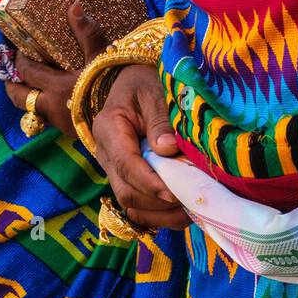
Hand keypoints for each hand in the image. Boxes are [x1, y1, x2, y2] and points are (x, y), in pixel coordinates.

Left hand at [5, 3, 107, 135]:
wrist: (133, 118)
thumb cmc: (117, 84)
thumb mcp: (103, 56)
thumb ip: (86, 32)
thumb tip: (74, 6)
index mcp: (58, 87)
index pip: (27, 72)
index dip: (19, 60)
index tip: (18, 50)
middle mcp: (54, 108)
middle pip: (19, 98)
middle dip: (12, 85)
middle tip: (9, 74)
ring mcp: (61, 124)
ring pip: (32, 112)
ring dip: (27, 98)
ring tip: (29, 86)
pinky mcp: (70, 133)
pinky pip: (48, 120)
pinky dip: (44, 108)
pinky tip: (53, 100)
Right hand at [93, 64, 188, 230]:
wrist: (133, 84)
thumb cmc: (145, 82)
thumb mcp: (154, 90)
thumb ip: (160, 118)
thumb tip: (168, 149)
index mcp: (109, 129)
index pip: (125, 165)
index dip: (149, 183)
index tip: (174, 193)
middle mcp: (106, 154)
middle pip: (126, 191)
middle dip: (158, 203)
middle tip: (192, 203)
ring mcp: (114, 170)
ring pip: (131, 205)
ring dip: (161, 214)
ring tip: (192, 211)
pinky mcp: (126, 179)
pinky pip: (138, 206)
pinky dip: (160, 214)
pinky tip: (184, 212)